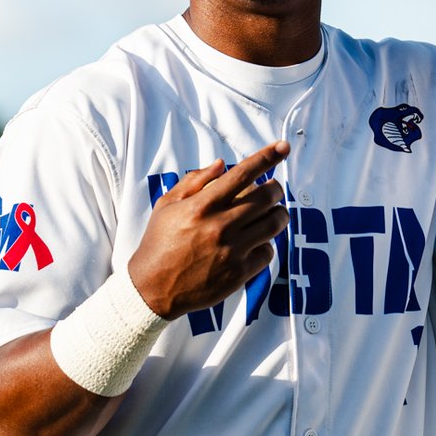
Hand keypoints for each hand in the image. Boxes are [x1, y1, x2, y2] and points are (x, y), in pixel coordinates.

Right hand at [128, 140, 289, 318]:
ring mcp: (232, 251)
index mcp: (202, 205)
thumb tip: (222, 164)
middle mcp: (219, 226)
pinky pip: (268, 252)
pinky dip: (266, 245)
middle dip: (275, 189)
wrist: (152, 288)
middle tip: (272, 190)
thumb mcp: (167, 205)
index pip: (242, 173)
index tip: (283, 147)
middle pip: (267, 196)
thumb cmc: (159, 242)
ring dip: (279, 214)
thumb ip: (194, 180)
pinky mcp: (238, 274)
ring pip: (274, 224)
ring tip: (272, 213)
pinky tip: (256, 243)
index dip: (267, 156)